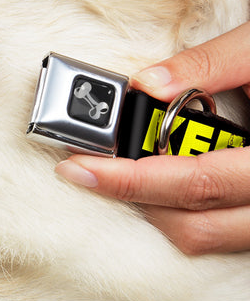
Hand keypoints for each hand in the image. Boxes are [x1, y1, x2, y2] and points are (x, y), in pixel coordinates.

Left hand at [56, 21, 249, 254]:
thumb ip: (209, 64)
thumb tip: (147, 83)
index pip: (195, 182)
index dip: (131, 179)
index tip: (80, 167)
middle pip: (194, 223)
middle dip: (131, 197)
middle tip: (88, 168)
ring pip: (206, 236)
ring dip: (154, 208)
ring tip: (120, 172)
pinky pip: (219, 231)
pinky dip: (181, 210)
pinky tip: (160, 179)